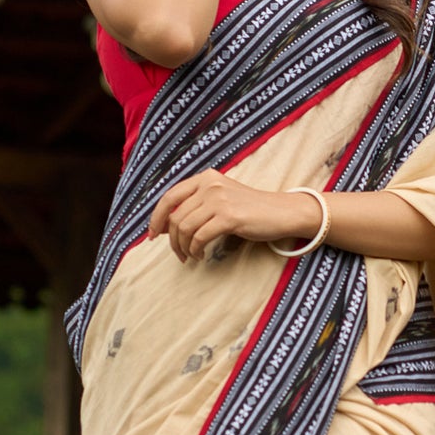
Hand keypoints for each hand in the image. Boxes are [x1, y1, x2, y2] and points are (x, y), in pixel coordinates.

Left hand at [148, 172, 322, 262]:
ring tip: (191, 256)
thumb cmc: (250, 210)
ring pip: (185, 228)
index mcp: (205, 178)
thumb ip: (196, 206)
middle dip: (172, 240)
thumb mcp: (220, 199)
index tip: (153, 235)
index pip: (169, 197)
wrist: (281, 212)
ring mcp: (219, 199)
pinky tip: (201, 256)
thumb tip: (166, 226)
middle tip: (179, 254)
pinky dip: (196, 250)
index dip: (157, 218)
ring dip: (184, 247)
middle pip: (176, 216)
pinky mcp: (229, 216)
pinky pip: (200, 237)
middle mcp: (209, 184)